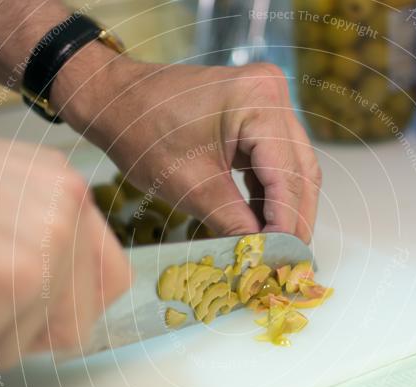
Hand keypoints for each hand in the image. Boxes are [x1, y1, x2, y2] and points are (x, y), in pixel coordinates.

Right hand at [0, 103, 128, 372]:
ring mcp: (29, 265)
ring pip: (12, 351)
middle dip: (16, 335)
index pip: (111, 282)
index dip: (70, 309)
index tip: (26, 310)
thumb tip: (51, 299)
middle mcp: (62, 225)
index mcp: (68, 194)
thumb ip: (39, 235)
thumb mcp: (0, 188)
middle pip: (71, 330)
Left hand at [56, 51, 321, 241]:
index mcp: (258, 102)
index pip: (287, 175)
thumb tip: (262, 258)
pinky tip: (264, 225)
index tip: (285, 263)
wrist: (116, 100)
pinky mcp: (258, 114)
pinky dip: (270, 194)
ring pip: (292, 168)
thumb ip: (233, 223)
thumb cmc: (143, 133)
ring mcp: (267, 101)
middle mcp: (272, 93)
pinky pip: (275, 160)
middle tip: (288, 263)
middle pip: (299, 171)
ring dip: (285, 210)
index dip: (288, 223)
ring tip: (277, 249)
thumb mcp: (191, 186)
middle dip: (293, 220)